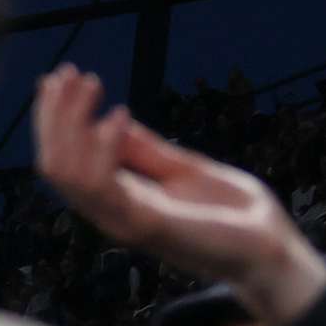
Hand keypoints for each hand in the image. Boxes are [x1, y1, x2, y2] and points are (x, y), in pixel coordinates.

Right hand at [30, 66, 325, 324]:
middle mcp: (110, 212)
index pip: (64, 160)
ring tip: (90, 85)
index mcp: (118, 199)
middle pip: (55, 165)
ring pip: (68, 174)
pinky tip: (118, 116)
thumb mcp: (185, 170)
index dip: (55, 118)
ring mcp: (124, 221)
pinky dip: (103, 149)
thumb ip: (148, 152)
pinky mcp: (147, 225)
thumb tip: (114, 121)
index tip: (60, 77)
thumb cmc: (234, 216)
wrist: (271, 252)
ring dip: (71, 124)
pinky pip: (105, 187)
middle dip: (54, 116)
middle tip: (66, 74)